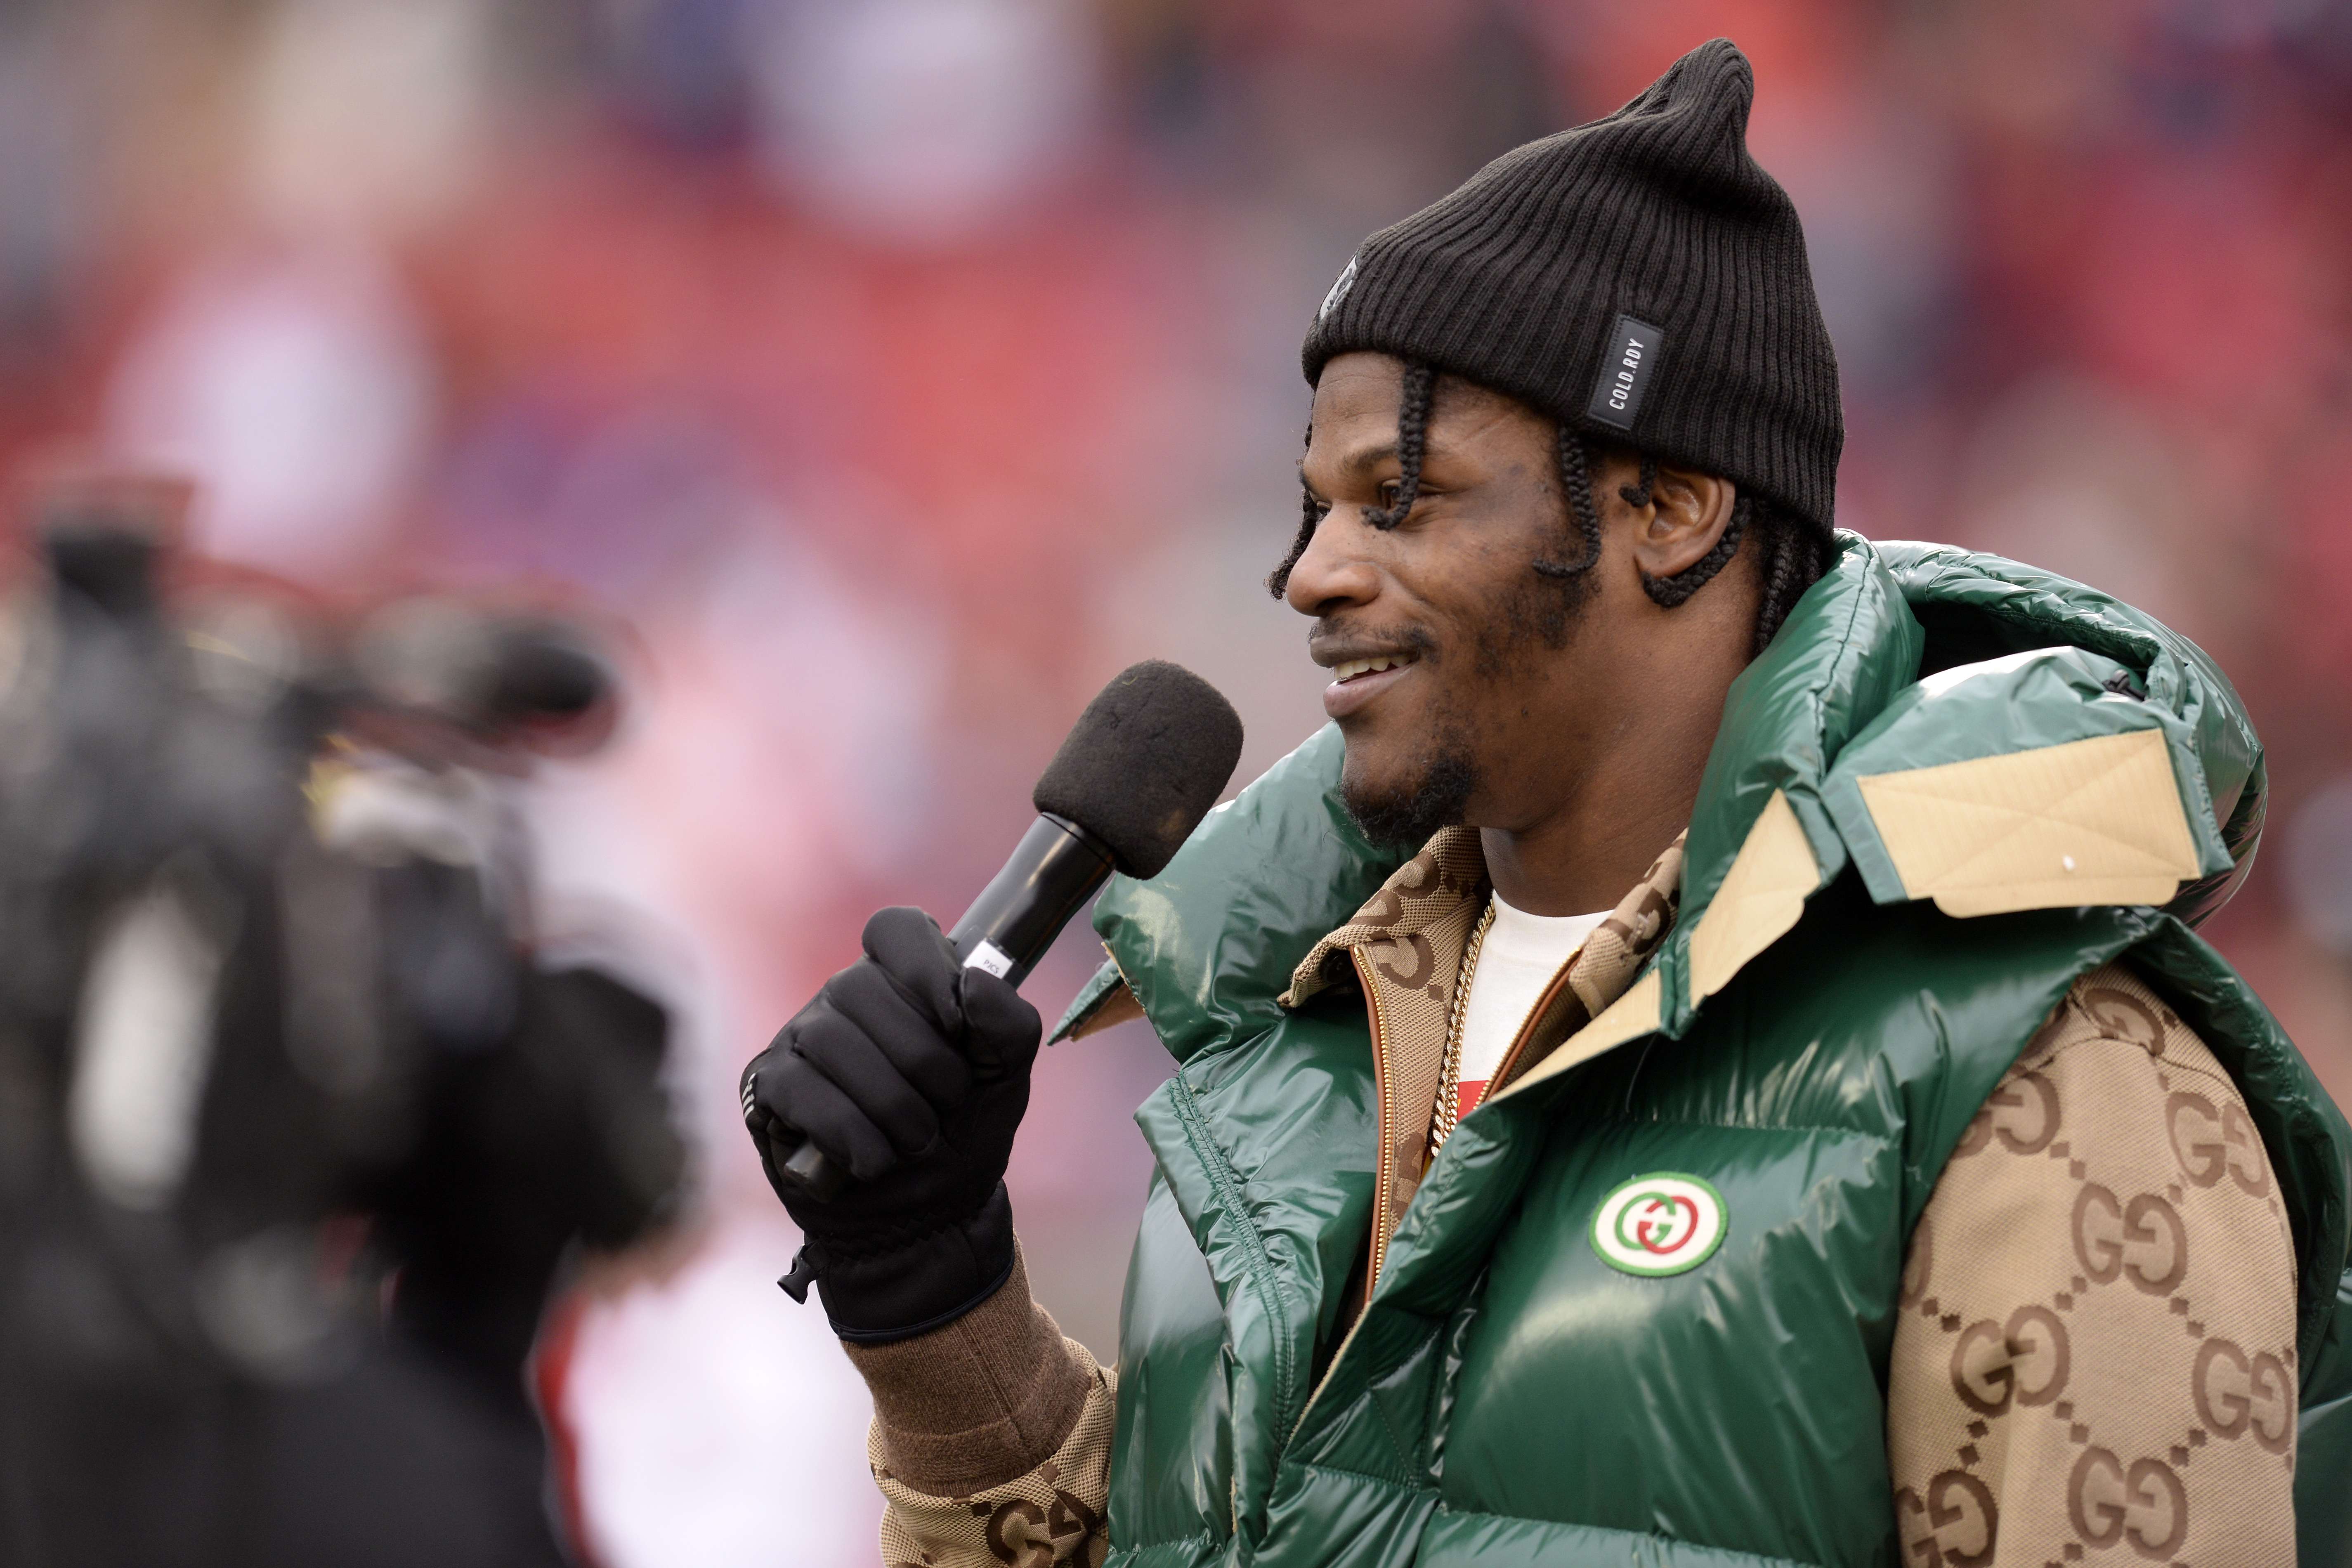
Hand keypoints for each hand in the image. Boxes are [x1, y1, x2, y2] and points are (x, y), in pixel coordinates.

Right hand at [740, 906, 1040, 1340]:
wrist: (929, 1216)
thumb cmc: (962, 1133)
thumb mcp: (1006, 1076)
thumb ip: (1006, 1021)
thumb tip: (968, 983)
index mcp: (901, 980)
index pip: (895, 928)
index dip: (927, 968)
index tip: (957, 1023)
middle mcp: (843, 998)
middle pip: (864, 986)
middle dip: (922, 1059)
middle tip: (946, 1105)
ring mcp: (800, 1039)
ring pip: (831, 1040)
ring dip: (891, 1105)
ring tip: (915, 1141)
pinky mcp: (769, 1087)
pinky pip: (801, 1090)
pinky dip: (851, 1134)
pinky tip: (873, 1161)